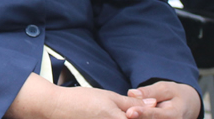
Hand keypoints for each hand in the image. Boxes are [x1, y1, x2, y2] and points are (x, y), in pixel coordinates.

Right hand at [6, 74, 150, 118]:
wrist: (56, 108)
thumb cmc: (82, 100)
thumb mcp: (109, 97)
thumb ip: (132, 102)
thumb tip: (154, 103)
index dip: (151, 116)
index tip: (157, 114)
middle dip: (139, 117)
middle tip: (136, 112)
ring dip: (124, 118)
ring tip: (117, 112)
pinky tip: (111, 116)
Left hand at [124, 82, 201, 118]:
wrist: (187, 107)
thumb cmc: (175, 95)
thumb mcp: (165, 88)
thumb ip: (149, 92)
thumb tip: (131, 93)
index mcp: (175, 115)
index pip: (156, 115)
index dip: (142, 114)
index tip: (129, 112)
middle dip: (137, 117)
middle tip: (125, 112)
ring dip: (137, 118)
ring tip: (126, 112)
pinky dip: (139, 117)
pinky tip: (129, 115)